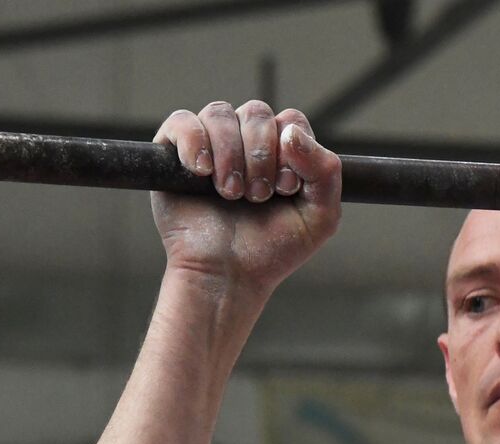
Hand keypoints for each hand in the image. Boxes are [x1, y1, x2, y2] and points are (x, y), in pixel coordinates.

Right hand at [151, 100, 341, 299]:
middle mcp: (246, 142)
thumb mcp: (321, 215)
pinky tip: (202, 172)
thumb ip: (325, 171)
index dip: (291, 149)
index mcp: (282, 152)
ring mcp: (211, 145)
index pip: (291, 120)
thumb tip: (291, 132)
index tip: (286, 188)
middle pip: (256, 112)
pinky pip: (182, 121)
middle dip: (260, 156)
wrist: (229, 275)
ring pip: (220, 113)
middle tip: (257, 196)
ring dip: (230, 154)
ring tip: (232, 194)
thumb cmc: (274, 248)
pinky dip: (194, 142)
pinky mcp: (174, 153)